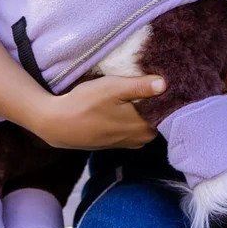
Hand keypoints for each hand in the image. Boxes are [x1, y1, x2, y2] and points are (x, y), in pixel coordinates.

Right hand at [28, 75, 162, 148]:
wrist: (56, 124)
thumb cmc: (85, 104)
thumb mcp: (113, 88)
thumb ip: (141, 86)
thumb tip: (166, 84)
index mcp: (144, 127)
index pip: (169, 115)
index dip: (170, 100)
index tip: (170, 86)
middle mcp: (139, 139)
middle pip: (159, 122)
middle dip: (160, 107)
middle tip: (157, 88)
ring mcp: (126, 143)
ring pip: (146, 127)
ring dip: (146, 114)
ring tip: (143, 96)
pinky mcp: (115, 143)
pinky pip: (133, 131)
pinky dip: (134, 121)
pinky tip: (127, 109)